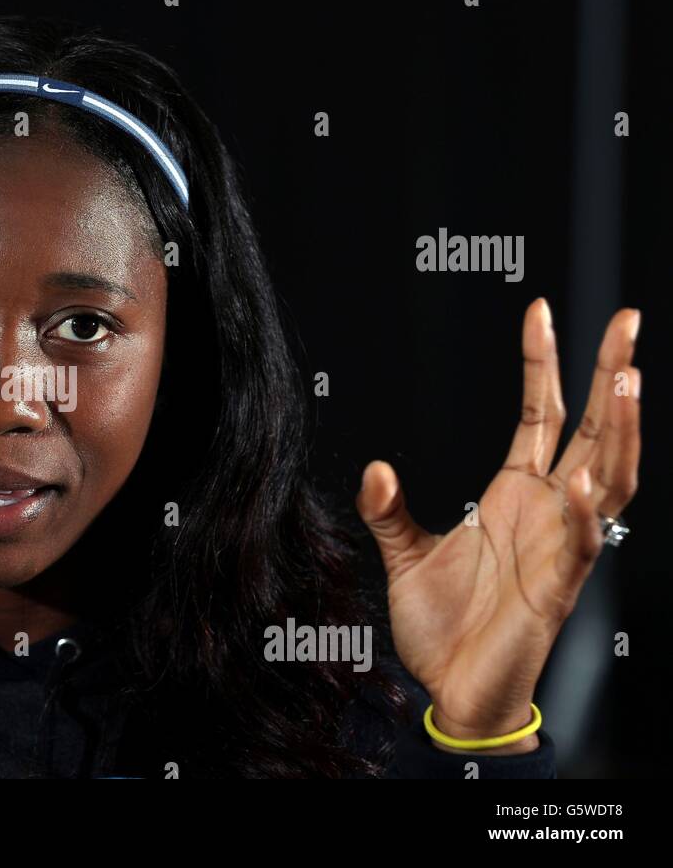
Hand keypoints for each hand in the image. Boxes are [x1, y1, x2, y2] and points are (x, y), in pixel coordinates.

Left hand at [356, 298, 640, 753]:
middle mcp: (547, 511)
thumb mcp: (402, 556)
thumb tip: (375, 467)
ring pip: (609, 476)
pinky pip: (583, 544)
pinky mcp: (557, 589)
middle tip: (627, 317)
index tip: (541, 310)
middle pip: (593, 429)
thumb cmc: (443, 627)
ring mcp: (559, 546)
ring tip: (625, 377)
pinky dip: (587, 512)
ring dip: (621, 430)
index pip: (541, 414)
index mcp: (514, 494)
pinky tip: (586, 480)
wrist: (454, 691)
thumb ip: (388, 510)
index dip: (543, 363)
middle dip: (612, 373)